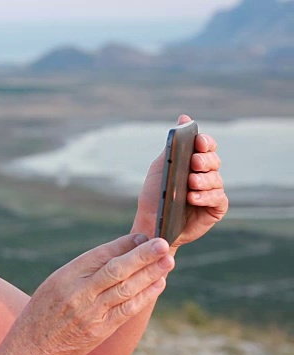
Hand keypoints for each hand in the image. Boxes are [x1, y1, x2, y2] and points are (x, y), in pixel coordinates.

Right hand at [0, 234, 173, 354]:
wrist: (33, 346)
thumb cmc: (44, 310)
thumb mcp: (56, 282)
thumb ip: (84, 270)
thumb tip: (118, 253)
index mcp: (66, 276)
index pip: (100, 256)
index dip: (124, 244)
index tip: (143, 236)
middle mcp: (79, 293)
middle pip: (116, 270)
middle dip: (142, 256)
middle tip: (162, 243)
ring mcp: (91, 313)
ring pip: (126, 289)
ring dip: (150, 274)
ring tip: (167, 261)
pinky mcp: (100, 330)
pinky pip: (127, 310)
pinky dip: (145, 296)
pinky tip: (158, 284)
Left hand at [132, 115, 228, 252]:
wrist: (152, 222)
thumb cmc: (155, 194)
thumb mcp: (162, 166)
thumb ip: (173, 143)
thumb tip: (184, 117)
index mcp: (194, 161)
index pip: (207, 146)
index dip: (205, 142)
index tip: (197, 141)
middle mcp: (206, 174)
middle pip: (214, 161)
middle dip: (204, 160)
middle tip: (194, 163)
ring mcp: (212, 191)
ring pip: (216, 179)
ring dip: (203, 180)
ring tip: (190, 183)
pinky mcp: (215, 208)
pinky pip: (217, 199)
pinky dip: (206, 196)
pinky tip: (193, 197)